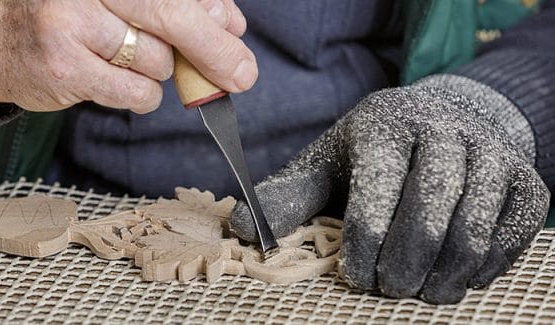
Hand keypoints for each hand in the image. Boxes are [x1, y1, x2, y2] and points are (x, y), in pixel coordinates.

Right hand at [0, 0, 256, 111]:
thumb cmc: (69, 17)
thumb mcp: (119, 1)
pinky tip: (120, 83)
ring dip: (158, 71)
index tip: (235, 30)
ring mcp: (72, 23)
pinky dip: (142, 95)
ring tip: (125, 60)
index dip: (212, 12)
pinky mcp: (66, 67)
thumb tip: (230, 24)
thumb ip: (176, 7)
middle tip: (241, 74)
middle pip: (171, 15)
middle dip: (214, 50)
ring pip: (157, 61)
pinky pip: (137, 93)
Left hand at [230, 76, 549, 303]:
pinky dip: (482, 269)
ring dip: (443, 277)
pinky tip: (454, 275)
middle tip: (389, 289)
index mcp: (385, 123)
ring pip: (473, 231)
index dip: (364, 249)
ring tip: (420, 291)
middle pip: (430, 216)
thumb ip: (287, 196)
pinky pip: (511, 237)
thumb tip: (239, 227)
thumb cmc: (372, 155)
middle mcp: (444, 129)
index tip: (356, 279)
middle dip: (404, 268)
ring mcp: (491, 152)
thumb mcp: (325, 167)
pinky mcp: (525, 179)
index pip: (376, 194)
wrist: (440, 125)